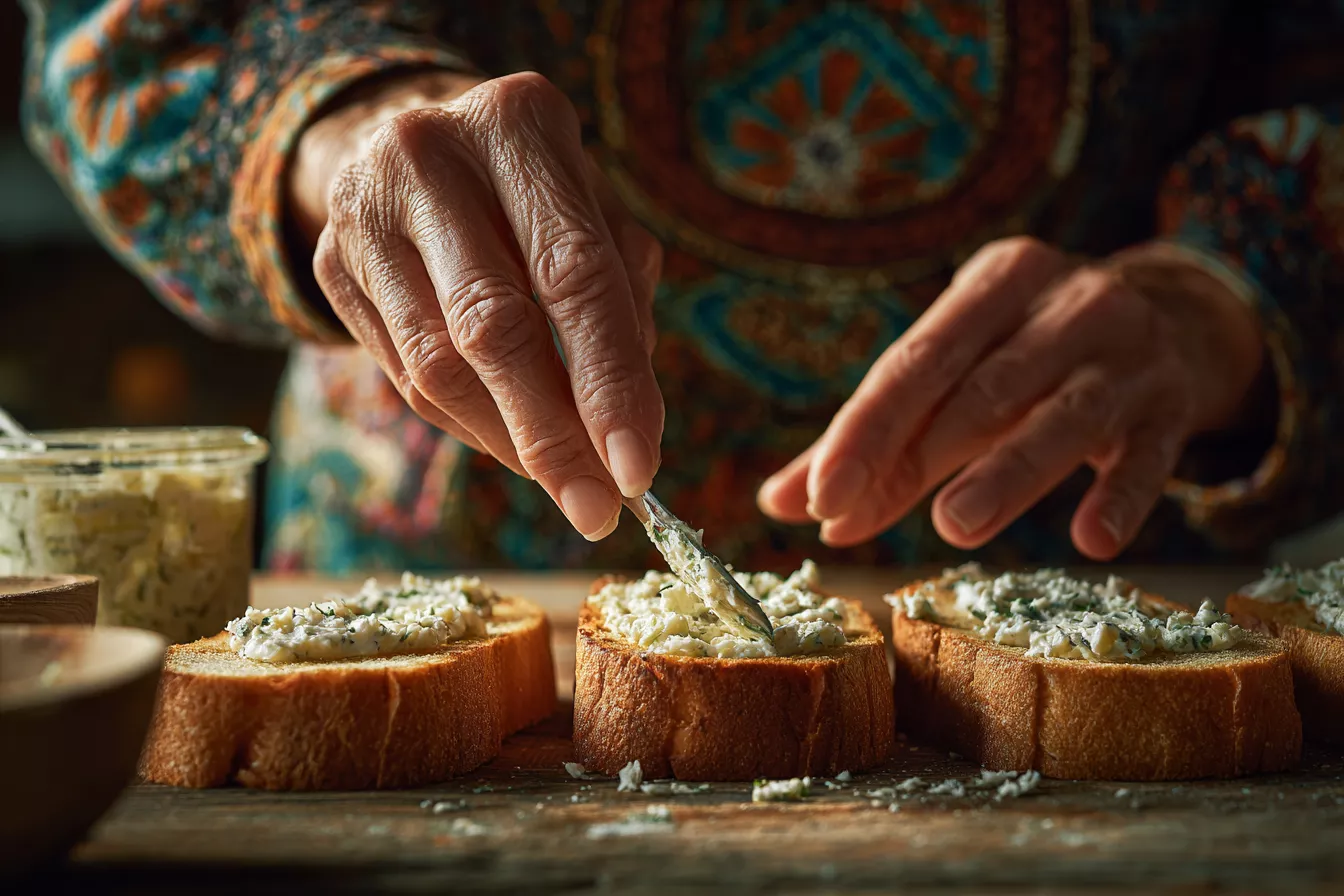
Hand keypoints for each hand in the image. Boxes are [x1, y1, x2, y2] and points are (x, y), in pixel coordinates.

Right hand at [288, 71, 664, 539]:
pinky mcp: (327, 263)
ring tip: (564, 486)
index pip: (571, 274)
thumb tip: (628, 427)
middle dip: (552, 434)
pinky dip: (469, 426)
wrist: (417, 143)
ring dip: (508, 444)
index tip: (638, 471)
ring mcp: (362, 209)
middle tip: (595, 508)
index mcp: (517, 123)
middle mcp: (427, 154)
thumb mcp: (596, 216)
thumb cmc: (535, 191)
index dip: (608, 381)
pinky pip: (403, 376)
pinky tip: (512, 445)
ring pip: (435, 365)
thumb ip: (623, 304)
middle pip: (491, 326)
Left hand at [758, 237, 1264, 559]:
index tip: (817, 496)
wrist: (1179, 323)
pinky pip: (1148, 457)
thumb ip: (872, 437)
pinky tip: (1091, 540)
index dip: (863, 430)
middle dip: (912, 456)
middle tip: (851, 519)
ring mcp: (1129, 354)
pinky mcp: (1173, 407)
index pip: (916, 362)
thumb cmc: (1031, 352)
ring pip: (1061, 416)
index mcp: (998, 280)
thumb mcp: (958, 368)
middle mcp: (1067, 303)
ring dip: (1005, 473)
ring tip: (952, 527)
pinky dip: (1120, 497)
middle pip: (979, 389)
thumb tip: (777, 504)